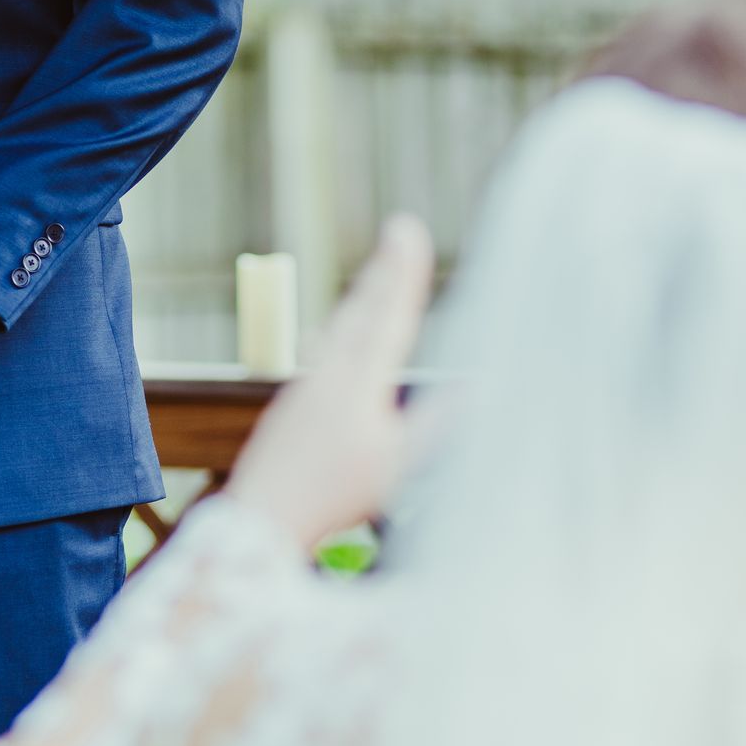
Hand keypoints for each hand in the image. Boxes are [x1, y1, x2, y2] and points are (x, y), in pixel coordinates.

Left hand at [226, 214, 437, 554]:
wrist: (262, 516)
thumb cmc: (335, 496)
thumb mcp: (397, 463)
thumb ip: (439, 422)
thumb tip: (483, 388)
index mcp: (357, 382)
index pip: (389, 317)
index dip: (403, 273)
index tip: (409, 229)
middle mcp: (327, 374)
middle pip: (362, 313)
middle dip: (385, 272)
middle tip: (399, 231)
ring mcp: (304, 390)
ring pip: (339, 334)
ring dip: (362, 301)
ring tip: (377, 275)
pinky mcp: (291, 410)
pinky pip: (323, 359)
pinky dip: (341, 336)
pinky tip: (335, 337)